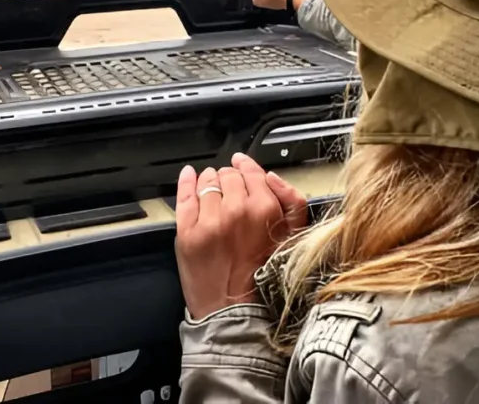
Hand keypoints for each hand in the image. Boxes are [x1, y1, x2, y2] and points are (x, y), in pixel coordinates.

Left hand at [175, 152, 308, 320]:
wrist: (236, 312)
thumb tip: (271, 176)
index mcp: (265, 210)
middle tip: (229, 186)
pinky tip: (189, 176)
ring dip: (209, 180)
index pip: (251, 173)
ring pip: (206, 182)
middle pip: (228, 175)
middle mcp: (236, 211)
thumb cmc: (265, 280)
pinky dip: (186, 181)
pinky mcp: (187, 232)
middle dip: (229, 177)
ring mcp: (209, 221)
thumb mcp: (294, 238)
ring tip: (211, 187)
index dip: (246, 167)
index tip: (242, 165)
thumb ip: (292, 202)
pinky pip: (184, 195)